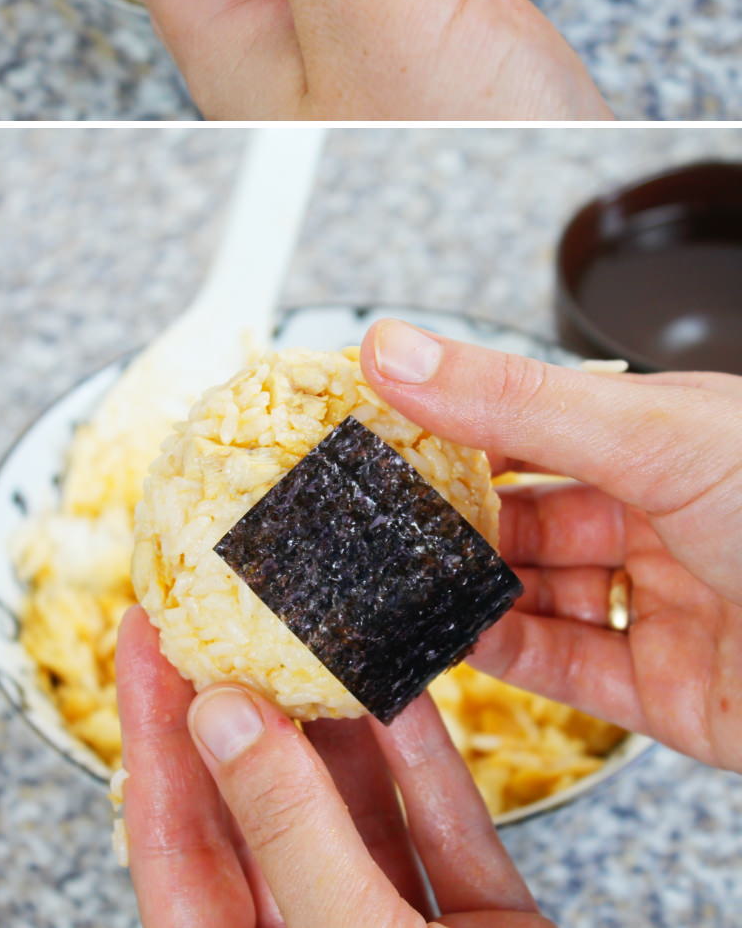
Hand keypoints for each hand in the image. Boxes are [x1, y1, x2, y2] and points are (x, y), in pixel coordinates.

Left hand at [116, 603, 554, 927]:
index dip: (153, 742)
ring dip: (343, 724)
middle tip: (230, 604)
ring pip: (359, 820)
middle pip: (262, 822)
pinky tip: (410, 685)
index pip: (175, 852)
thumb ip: (289, 834)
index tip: (143, 637)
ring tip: (318, 622)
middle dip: (247, 711)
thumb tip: (222, 712)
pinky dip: (430, 761)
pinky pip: (447, 836)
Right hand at [360, 321, 741, 771]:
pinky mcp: (675, 694)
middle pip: (533, 509)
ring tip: (397, 577)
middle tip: (368, 507)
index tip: (372, 412)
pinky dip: (511, 661)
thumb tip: (400, 349)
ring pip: (544, 593)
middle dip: (453, 511)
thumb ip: (515, 400)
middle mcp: (668, 512)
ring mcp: (671, 602)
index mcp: (669, 431)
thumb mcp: (651, 432)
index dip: (453, 411)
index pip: (535, 413)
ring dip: (473, 589)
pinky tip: (457, 642)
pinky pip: (575, 674)